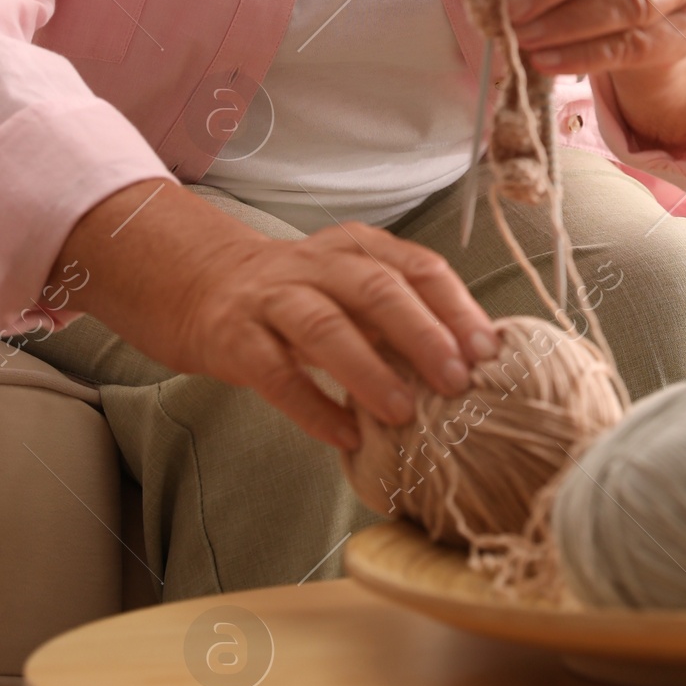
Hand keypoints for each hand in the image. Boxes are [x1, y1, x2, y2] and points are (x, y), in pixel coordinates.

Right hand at [48, 182, 498, 451]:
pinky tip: (342, 436)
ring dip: (369, 370)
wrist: (197, 283)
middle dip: (422, 332)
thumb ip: (398, 315)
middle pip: (377, 287)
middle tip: (457, 380)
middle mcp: (317, 266)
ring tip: (403, 413)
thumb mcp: (347, 288)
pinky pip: (275, 373)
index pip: (417, 266)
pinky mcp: (233, 338)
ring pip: (325, 326)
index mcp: (356, 249)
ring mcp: (272, 299)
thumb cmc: (295, 297)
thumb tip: (473, 365)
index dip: (456, 307)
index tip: (489, 350)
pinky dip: (312, 405)